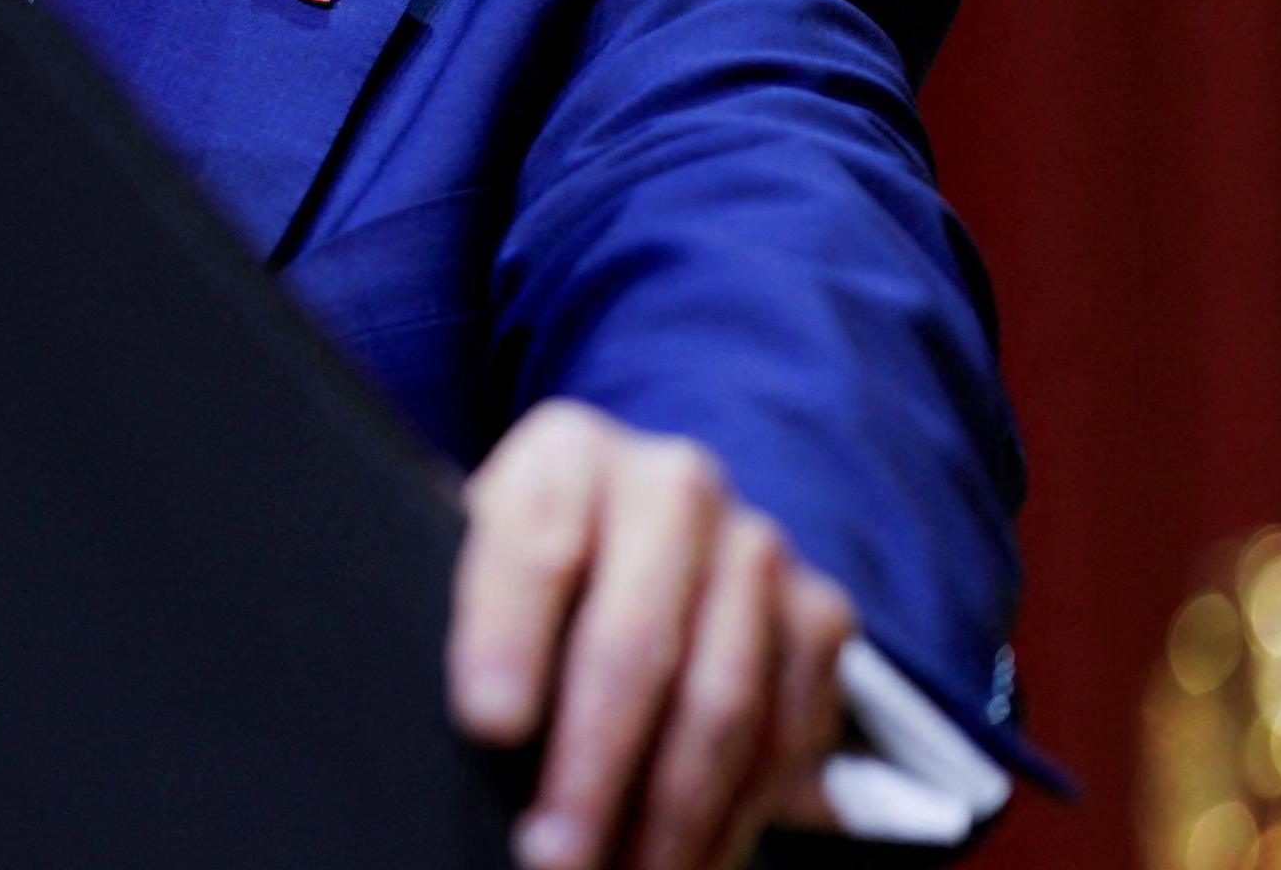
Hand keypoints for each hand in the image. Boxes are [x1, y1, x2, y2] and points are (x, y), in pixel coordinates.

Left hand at [450, 400, 856, 869]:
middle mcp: (672, 485)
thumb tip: (463, 726)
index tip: (487, 725)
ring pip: (721, 704)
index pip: (536, 543)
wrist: (637, 525)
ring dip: (667, 816)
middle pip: (635, 642)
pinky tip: (683, 861)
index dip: (509, 637)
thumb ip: (464, 611)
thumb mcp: (471, 549)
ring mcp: (756, 548)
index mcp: (566, 451)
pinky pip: (785, 737)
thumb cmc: (527, 558)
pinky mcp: (817, 616)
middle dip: (591, 767)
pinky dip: (734, 817)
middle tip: (552, 854)